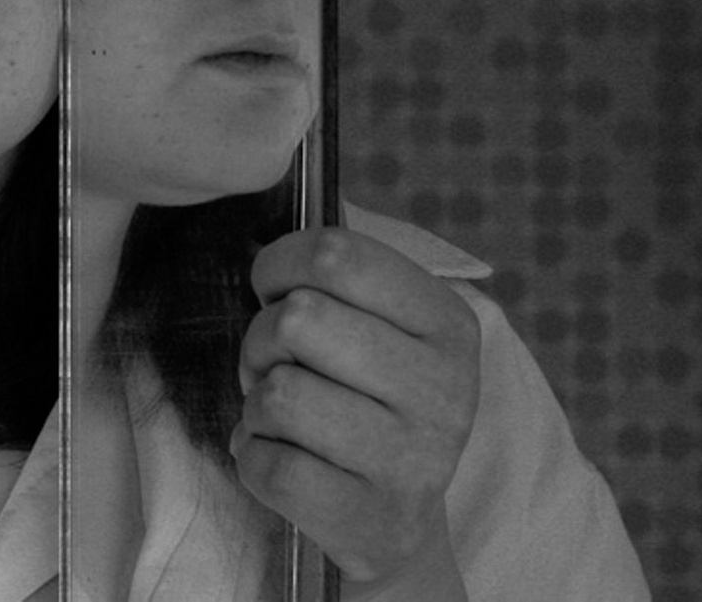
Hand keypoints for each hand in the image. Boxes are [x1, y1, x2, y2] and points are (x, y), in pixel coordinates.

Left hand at [232, 227, 479, 595]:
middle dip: (261, 338)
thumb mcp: (381, 324)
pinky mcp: (365, 515)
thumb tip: (271, 178)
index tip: (274, 288)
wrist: (394, 521)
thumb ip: (340, 265)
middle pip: (298, 319)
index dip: (280, 262)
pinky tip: (283, 456)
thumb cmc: (366, 398)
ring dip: (257, 401)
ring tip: (283, 413)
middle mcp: (444, 390)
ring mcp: (410, 459)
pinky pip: (265, 461)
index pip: (337, 252)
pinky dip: (252, 454)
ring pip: (277, 393)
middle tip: (276, 361)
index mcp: (449, 324)